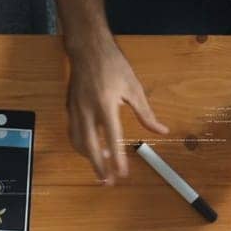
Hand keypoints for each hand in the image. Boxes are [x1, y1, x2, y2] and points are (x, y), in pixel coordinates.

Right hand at [64, 37, 168, 183]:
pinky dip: (80, 145)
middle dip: (98, 166)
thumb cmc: (113, 65)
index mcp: (106, 104)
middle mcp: (87, 110)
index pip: (112, 138)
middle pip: (90, 146)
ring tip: (100, 168)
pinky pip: (73, 133)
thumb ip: (146, 113)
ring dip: (88, 158)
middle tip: (106, 182)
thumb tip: (161, 131)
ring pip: (78, 142)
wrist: (87, 48)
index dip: (117, 158)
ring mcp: (75, 110)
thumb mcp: (134, 87)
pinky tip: (89, 150)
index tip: (122, 174)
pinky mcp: (69, 108)